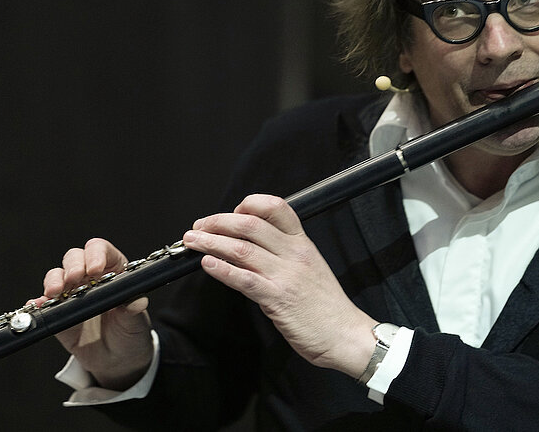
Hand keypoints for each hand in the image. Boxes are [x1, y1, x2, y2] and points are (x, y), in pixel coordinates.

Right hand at [31, 238, 153, 389]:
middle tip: (74, 279)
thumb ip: (134, 310)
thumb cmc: (130, 333)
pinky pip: (44, 303)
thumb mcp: (136, 322)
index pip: (102, 251)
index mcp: (114, 271)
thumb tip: (136, 302)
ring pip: (57, 275)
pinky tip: (36, 305)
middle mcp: (91, 278)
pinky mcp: (58, 313)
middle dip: (73, 266)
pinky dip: (38, 302)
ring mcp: (72, 294)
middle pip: (76, 258)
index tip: (96, 269)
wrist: (117, 361)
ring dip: (54, 280)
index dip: (97, 254)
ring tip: (55, 292)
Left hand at [182, 194, 377, 377]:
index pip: (275, 207)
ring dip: (210, 242)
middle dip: (217, 222)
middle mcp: (294, 254)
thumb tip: (249, 245)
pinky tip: (207, 264)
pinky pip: (243, 279)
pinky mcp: (277, 298)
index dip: (248, 204)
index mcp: (302, 243)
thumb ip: (284, 253)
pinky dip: (222, 269)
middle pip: (249, 225)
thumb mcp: (310, 267)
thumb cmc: (326, 305)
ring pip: (241, 249)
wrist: (345, 334)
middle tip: (199, 226)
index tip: (231, 213)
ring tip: (192, 241)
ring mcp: (285, 275)